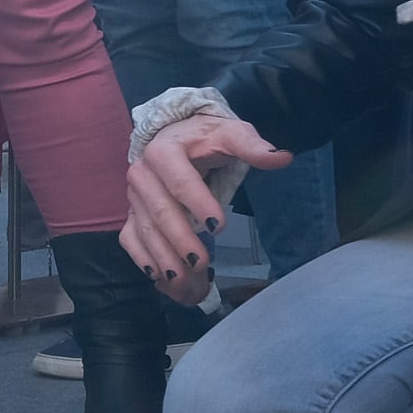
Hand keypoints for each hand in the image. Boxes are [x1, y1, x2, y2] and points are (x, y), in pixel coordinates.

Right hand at [119, 111, 290, 302]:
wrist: (175, 137)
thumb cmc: (205, 139)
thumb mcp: (231, 134)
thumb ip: (253, 147)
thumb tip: (281, 157)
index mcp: (164, 150)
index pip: (180, 180)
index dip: (198, 203)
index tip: (219, 226)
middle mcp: (142, 173)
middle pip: (160, 210)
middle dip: (180, 238)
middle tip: (202, 261)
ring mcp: (134, 196)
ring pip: (144, 228)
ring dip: (162, 255)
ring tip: (182, 278)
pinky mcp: (131, 212)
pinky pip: (130, 238)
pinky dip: (141, 258)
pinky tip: (158, 275)